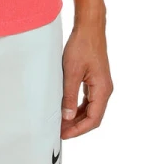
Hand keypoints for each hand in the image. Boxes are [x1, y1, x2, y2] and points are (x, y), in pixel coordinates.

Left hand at [61, 19, 111, 138]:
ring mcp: (101, 86)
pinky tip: (66, 111)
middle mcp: (105, 90)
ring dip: (76, 118)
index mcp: (103, 90)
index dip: (78, 130)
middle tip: (59, 131)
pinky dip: (77, 108)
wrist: (89, 28)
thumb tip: (66, 117)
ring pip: (90, 110)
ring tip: (61, 123)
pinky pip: (88, 101)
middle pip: (93, 117)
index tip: (64, 135)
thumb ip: (69, 96)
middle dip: (77, 126)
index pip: (93, 119)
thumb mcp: (71, 72)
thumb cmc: (82, 46)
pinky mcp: (95, 81)